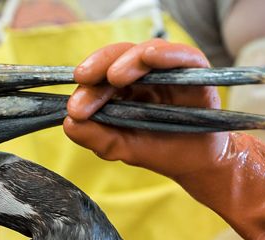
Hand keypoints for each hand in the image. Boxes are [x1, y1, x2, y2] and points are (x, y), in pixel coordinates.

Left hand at [63, 39, 264, 239]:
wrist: (195, 163)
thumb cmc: (158, 149)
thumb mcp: (120, 147)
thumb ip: (95, 137)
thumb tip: (68, 123)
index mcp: (121, 89)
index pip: (98, 77)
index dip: (85, 88)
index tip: (75, 107)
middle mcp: (142, 75)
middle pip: (117, 57)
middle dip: (99, 66)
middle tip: (85, 79)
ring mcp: (168, 71)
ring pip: (145, 52)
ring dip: (128, 59)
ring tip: (115, 75)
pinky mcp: (195, 71)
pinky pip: (182, 55)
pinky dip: (166, 53)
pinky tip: (151, 56)